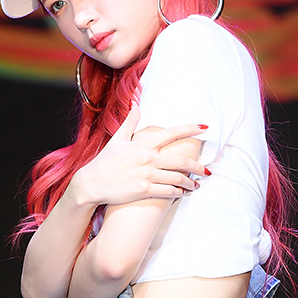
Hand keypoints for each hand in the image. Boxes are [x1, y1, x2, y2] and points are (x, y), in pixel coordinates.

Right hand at [69, 104, 207, 207]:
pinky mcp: (143, 190)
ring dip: (189, 183)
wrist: (91, 184)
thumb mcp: (117, 139)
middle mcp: (148, 158)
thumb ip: (130, 122)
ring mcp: (146, 175)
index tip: (205, 127)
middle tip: (206, 170)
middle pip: (181, 161)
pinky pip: (167, 192)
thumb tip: (136, 104)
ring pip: (177, 179)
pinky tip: (181, 193)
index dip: (190, 128)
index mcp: (143, 143)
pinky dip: (177, 193)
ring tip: (194, 185)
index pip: (172, 132)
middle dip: (198, 166)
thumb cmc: (105, 162)